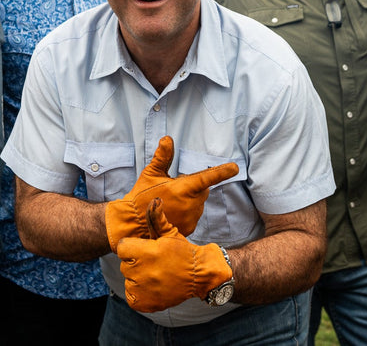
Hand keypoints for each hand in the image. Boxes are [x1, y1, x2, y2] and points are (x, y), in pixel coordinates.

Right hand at [105, 136, 237, 248]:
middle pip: (202, 190)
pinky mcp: (189, 228)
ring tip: (170, 202)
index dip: (222, 172)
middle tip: (173, 188)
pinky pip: (194, 215)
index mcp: (184, 188)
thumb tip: (168, 139)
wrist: (132, 223)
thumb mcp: (151, 173)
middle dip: (192, 187)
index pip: (207, 177)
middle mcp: (190, 204)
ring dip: (190, 200)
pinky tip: (172, 212)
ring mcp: (191, 218)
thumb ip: (162, 156)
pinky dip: (187, 212)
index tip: (235, 167)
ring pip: (198, 203)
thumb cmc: (141, 196)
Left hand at [116, 198, 232, 312]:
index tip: (145, 249)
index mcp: (145, 252)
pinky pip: (131, 296)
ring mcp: (142, 289)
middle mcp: (141, 271)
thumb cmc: (182, 251)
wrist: (198, 275)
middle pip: (124, 264)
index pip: (122, 247)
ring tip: (155, 275)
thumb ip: (156, 217)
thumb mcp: (169, 233)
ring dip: (137, 278)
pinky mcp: (143, 303)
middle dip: (135, 262)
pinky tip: (152, 287)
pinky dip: (139, 294)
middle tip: (153, 263)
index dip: (133, 247)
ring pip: (128, 280)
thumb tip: (154, 199)